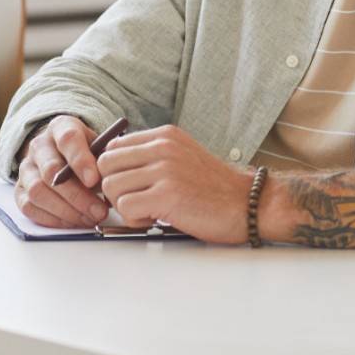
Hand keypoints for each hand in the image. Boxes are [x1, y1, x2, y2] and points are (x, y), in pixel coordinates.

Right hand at [14, 116, 109, 227]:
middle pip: (51, 170)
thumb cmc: (86, 151)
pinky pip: (30, 207)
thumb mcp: (98, 147)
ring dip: (66, 211)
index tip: (94, 180)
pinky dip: (53, 219)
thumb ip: (104, 162)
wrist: (62, 154)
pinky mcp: (19, 190)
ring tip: (90, 219)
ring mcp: (26, 168)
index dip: (80, 160)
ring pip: (38, 191)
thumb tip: (111, 184)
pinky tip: (74, 222)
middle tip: (99, 211)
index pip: (68, 139)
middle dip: (77, 195)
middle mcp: (39, 146)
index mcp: (60, 127)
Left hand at [96, 125, 253, 243]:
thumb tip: (115, 170)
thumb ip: (153, 157)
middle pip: (105, 164)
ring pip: (111, 186)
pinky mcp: (167, 195)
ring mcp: (165, 170)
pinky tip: (154, 219)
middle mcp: (163, 147)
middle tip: (134, 201)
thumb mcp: (183, 157)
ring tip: (147, 211)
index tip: (127, 186)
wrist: (249, 203)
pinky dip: (134, 219)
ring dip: (123, 205)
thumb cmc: (215, 188)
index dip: (114, 171)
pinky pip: (125, 207)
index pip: (113, 146)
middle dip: (114, 188)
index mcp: (165, 136)